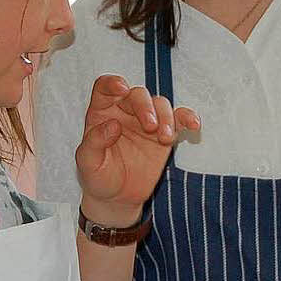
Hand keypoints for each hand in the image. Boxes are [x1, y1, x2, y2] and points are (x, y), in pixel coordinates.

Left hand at [75, 75, 199, 223]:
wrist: (117, 197)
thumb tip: (113, 124)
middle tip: (150, 126)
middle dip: (145, 106)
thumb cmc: (97, 176)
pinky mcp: (165, 133)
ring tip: (165, 138)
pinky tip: (193, 125)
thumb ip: (94, 142)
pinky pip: (179, 118)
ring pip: (159, 104)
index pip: (105, 88)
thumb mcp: (87, 162)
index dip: (112, 83)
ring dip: (166, 116)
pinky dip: (187, 117)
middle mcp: (124, 111)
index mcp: (102, 112)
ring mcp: (146, 120)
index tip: (122, 89)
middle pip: (137, 94)